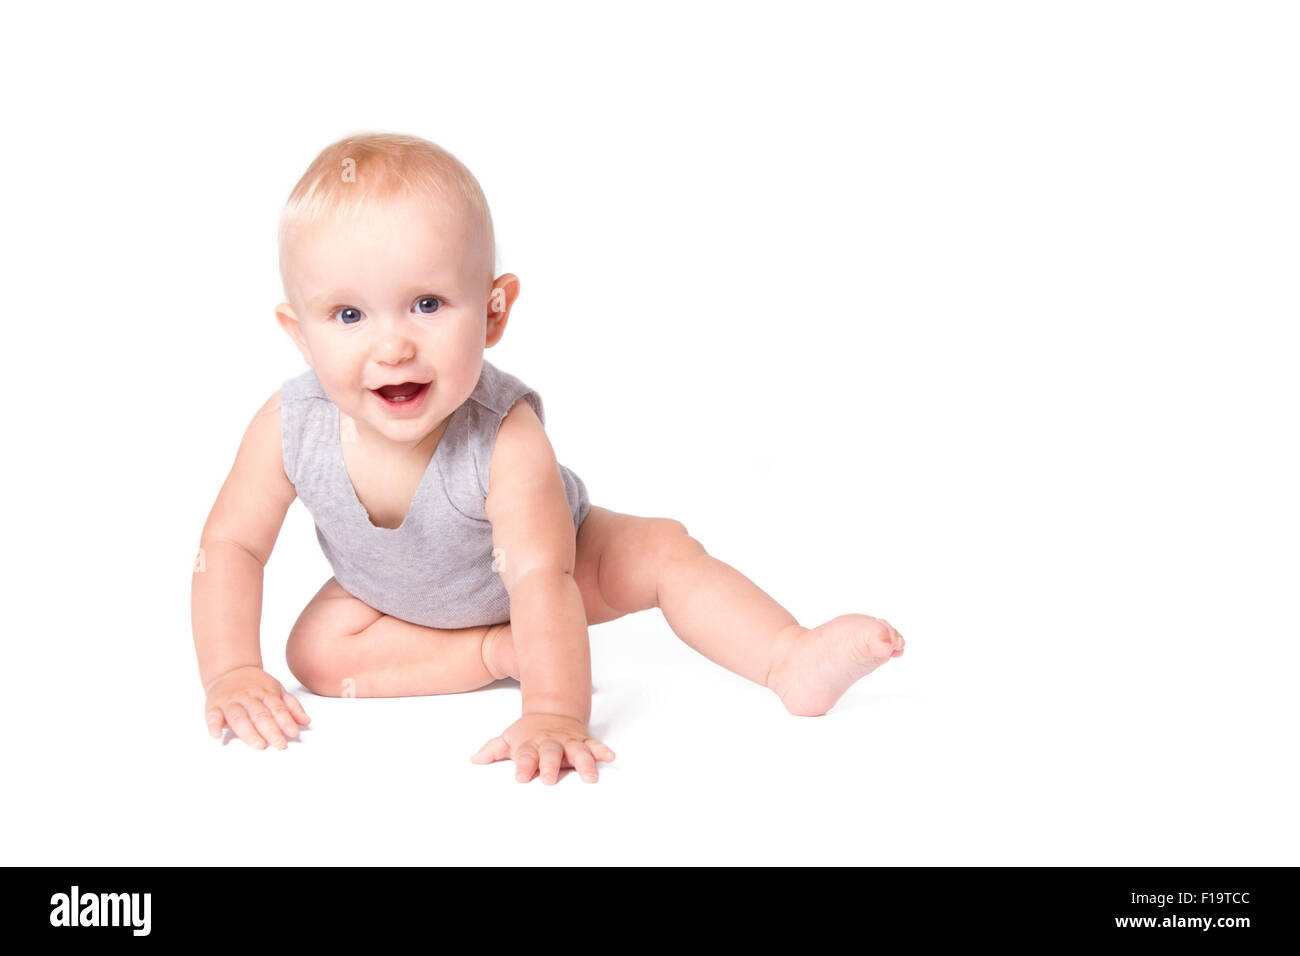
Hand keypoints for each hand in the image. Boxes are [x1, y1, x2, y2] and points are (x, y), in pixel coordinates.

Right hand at [204, 665, 310, 749]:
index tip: (292, 733)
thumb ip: (291, 706)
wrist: (230, 670)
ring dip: (248, 732)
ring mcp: (231, 702)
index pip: (277, 708)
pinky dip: (213, 726)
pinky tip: (217, 735)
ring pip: (239, 717)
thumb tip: (305, 721)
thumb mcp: (277, 690)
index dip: (286, 721)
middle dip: (270, 730)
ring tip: (258, 744)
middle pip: (260, 714)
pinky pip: (212, 716)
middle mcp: (248, 697)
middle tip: (279, 744)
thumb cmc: (256, 685)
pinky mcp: (214, 706)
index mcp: (265, 693)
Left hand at [471, 712, 614, 783]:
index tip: (521, 777)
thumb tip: (474, 759)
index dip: (523, 766)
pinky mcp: (583, 742)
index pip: (525, 756)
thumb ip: (493, 749)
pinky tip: (610, 757)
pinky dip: (602, 751)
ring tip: (589, 777)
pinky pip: (594, 746)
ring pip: (577, 752)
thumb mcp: (509, 738)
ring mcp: (568, 742)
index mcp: (531, 744)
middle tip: (550, 779)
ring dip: (583, 763)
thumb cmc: (529, 733)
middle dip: (551, 766)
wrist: (552, 712)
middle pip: (550, 754)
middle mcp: (550, 743)